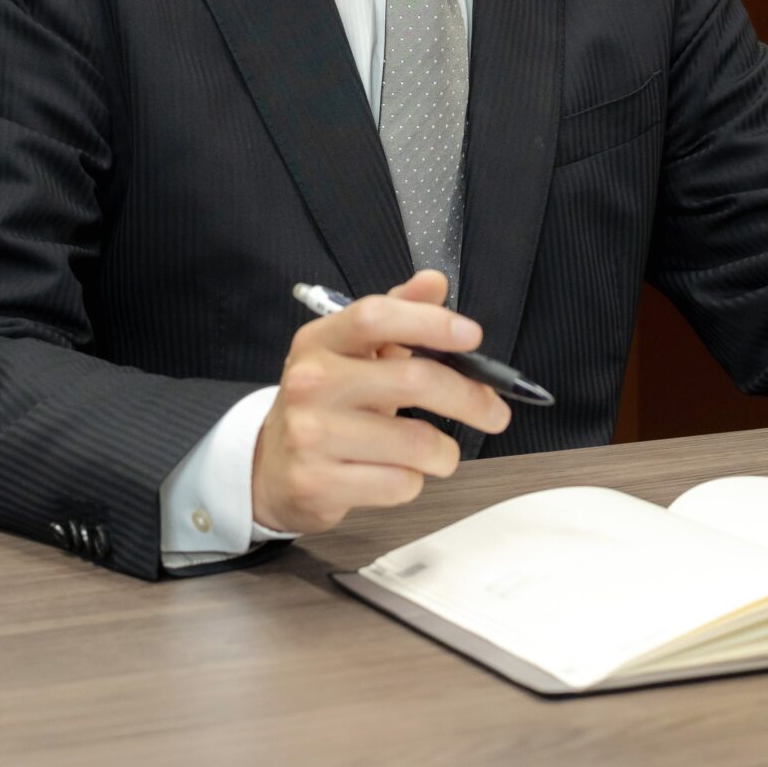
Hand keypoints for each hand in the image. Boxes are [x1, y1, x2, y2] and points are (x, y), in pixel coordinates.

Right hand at [252, 268, 511, 534]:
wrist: (272, 468)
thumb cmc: (327, 404)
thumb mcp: (352, 353)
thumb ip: (396, 314)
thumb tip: (434, 282)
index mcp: (320, 340)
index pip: (375, 316)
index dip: (429, 322)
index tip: (473, 337)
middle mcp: (311, 383)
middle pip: (412, 380)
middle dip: (469, 398)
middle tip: (495, 412)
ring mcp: (311, 435)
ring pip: (416, 443)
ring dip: (444, 452)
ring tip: (437, 452)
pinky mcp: (318, 483)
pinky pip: (399, 484)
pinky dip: (414, 482)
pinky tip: (396, 473)